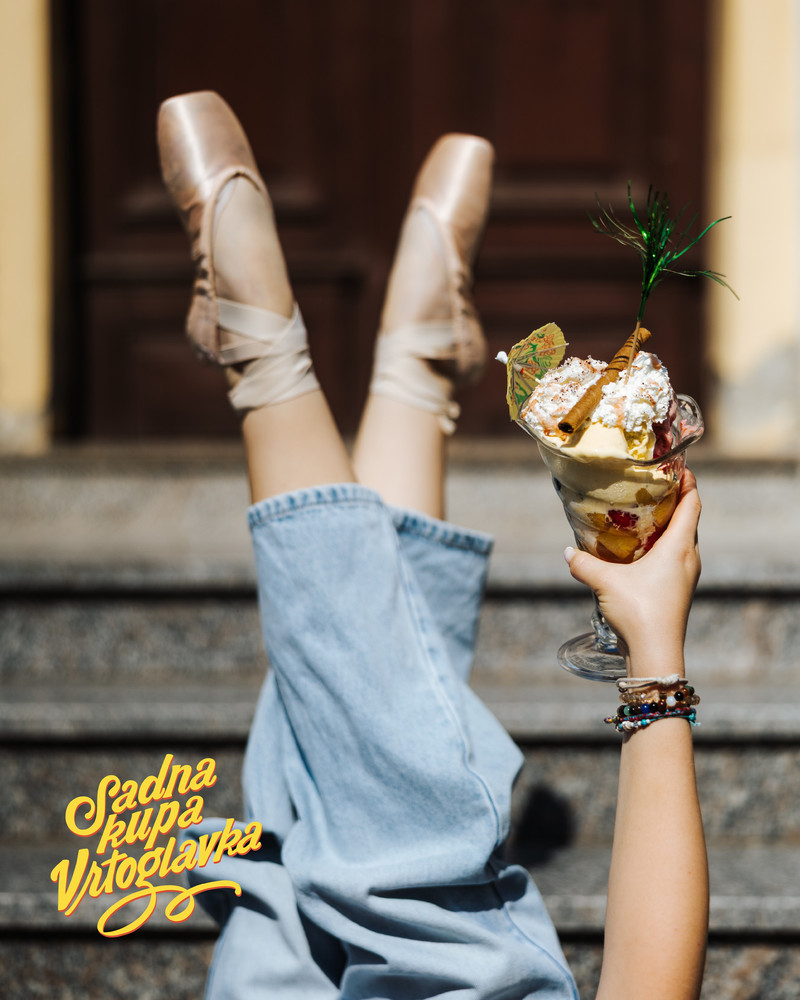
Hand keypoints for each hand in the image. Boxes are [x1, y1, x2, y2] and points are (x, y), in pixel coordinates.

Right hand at [564, 470, 701, 670]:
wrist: (656, 655)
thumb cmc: (639, 613)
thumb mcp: (605, 583)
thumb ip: (584, 564)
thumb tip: (569, 552)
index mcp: (679, 547)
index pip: (693, 504)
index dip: (689, 482)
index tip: (678, 466)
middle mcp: (689, 558)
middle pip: (689, 520)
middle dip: (675, 501)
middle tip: (653, 486)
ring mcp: (686, 577)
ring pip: (682, 540)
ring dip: (668, 525)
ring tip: (644, 514)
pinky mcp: (678, 591)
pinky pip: (674, 558)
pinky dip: (662, 546)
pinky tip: (640, 550)